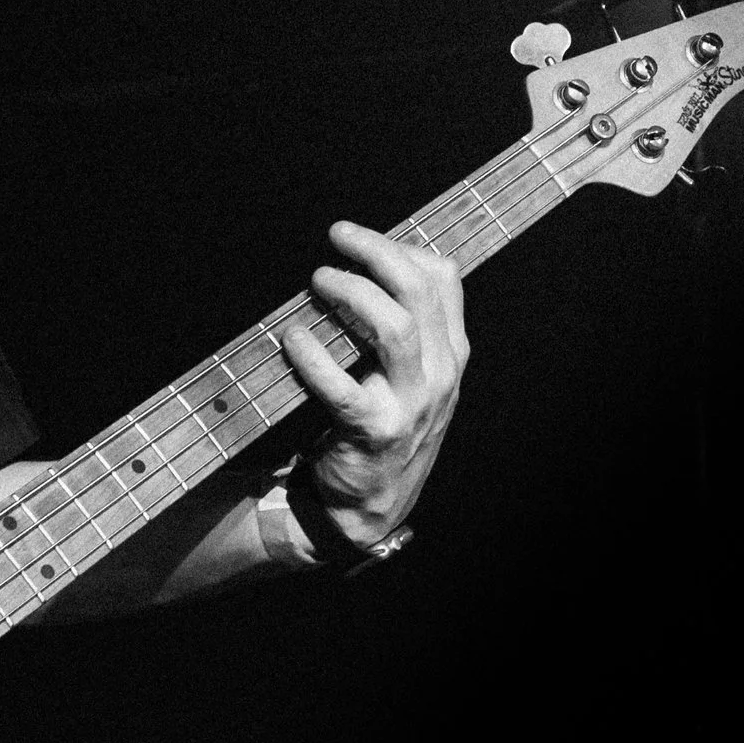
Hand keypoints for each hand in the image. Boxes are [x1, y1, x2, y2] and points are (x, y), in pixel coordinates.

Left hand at [279, 221, 468, 550]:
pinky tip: (293, 337)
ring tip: (318, 281)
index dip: (399, 246)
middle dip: (375, 253)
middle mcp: (440, 375)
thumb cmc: (382, 427)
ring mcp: (411, 405)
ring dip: (351, 294)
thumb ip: (403, 327)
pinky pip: (342, 387)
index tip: (355, 237)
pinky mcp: (374, 432)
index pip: (444, 280)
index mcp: (450, 354)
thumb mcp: (411, 377)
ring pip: (394, 329)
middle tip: (334, 238)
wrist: (369, 506)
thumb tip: (361, 265)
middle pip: (418, 293)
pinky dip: (313, 357)